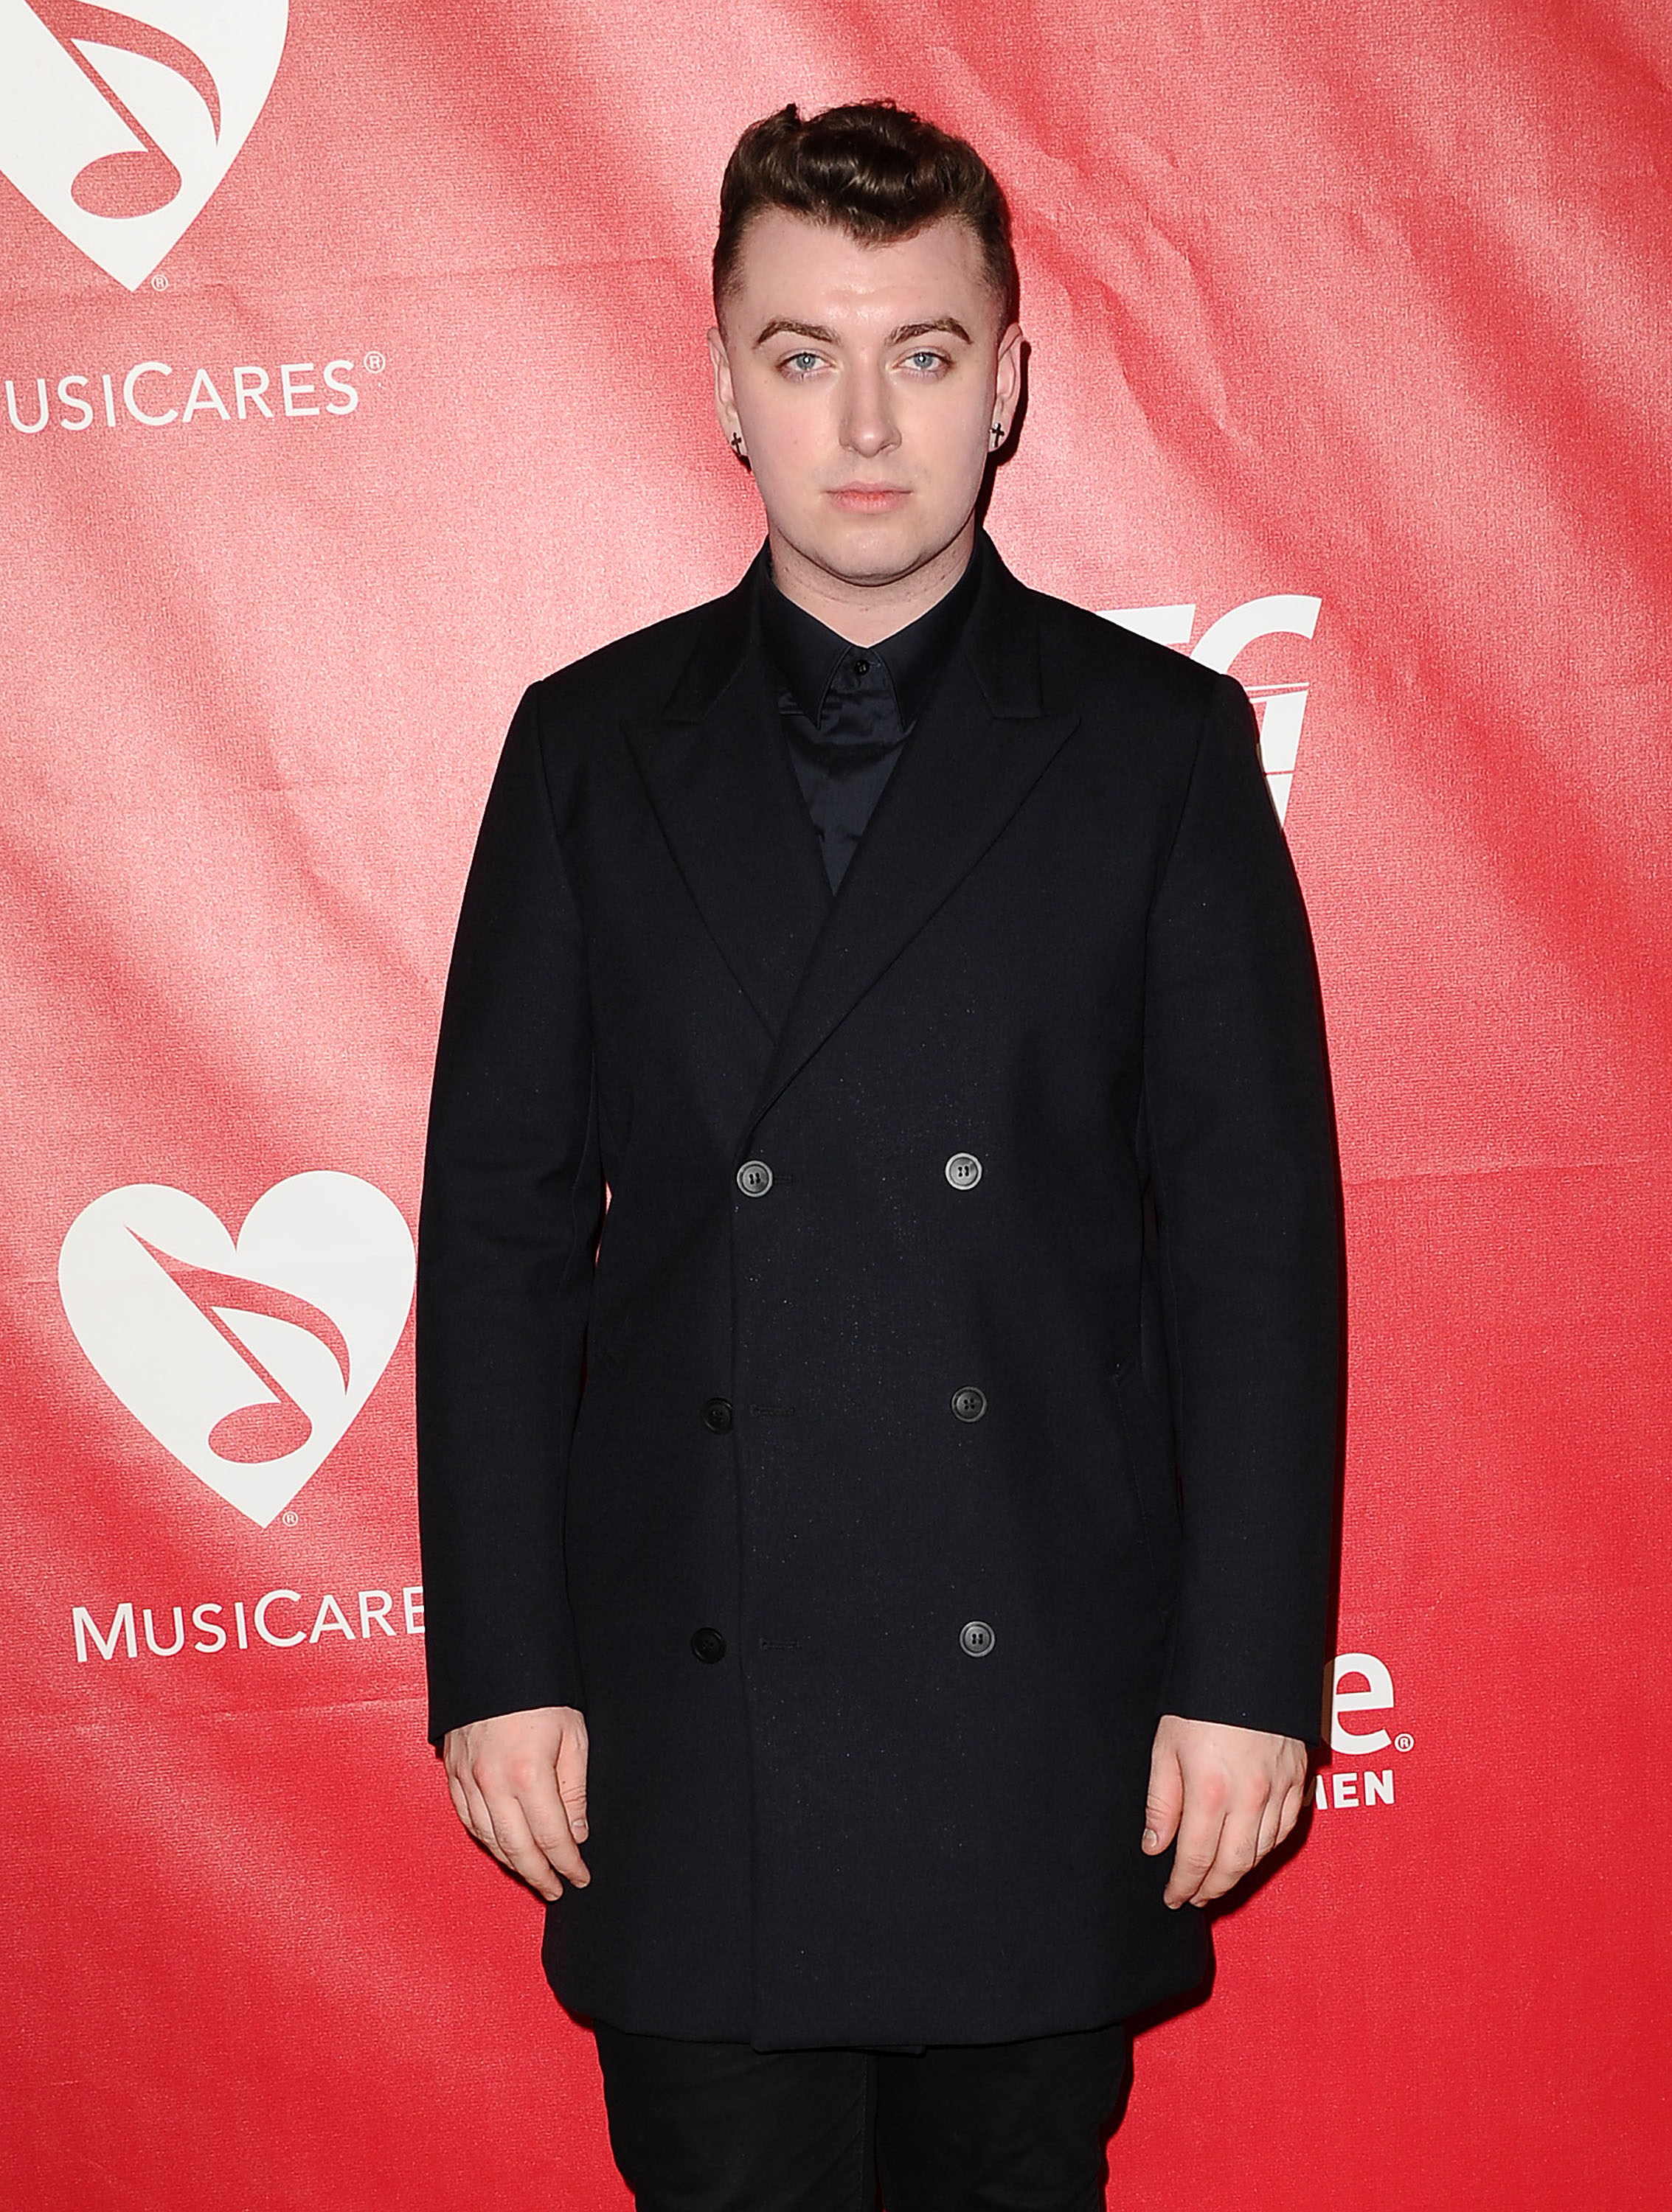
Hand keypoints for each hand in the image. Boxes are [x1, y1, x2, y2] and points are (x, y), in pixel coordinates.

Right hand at [442, 1705, 590, 1900]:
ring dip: (512, 1863)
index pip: (552, 1838)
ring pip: (489, 1839)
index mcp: (529, 1774)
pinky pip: (468, 1819)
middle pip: (517, 1849)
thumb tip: (576, 1834)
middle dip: (539, 1875)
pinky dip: (486, 1840)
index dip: (568, 1865)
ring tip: (533, 1875)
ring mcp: (468, 1778)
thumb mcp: (573, 1736)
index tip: (580, 1878)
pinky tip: (500, 1847)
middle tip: (556, 1890)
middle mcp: (493, 1783)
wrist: (497, 1656)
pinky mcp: (453, 1771)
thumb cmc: (542, 1692)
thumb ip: (574, 1790)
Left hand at [1142, 1713, 1307, 1907]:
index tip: (1173, 1898)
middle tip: (1195, 1898)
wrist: (1248, 1661)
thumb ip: (1161, 1803)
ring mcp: (1279, 1789)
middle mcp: (1249, 1796)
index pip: (1197, 1858)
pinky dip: (1267, 1847)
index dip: (1184, 1885)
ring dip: (1239, 1873)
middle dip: (1212, 1889)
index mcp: (1210, 1790)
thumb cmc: (1199, 1701)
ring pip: (1262, 1851)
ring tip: (1218, 1879)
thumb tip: (1155, 1848)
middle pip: (1233, 1865)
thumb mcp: (1165, 1747)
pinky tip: (1251, 1850)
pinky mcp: (1298, 1778)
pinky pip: (1286, 1828)